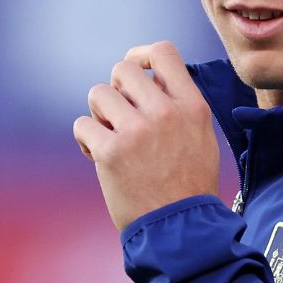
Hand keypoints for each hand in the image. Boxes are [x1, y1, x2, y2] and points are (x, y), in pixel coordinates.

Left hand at [72, 41, 220, 231]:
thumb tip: (151, 80)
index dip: (141, 55)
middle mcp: (165, 112)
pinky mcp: (111, 152)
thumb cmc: (188, 187)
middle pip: (122, 70)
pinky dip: (85, 140)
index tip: (136, 70)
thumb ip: (179, 106)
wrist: (179, 230)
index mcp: (191, 106)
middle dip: (115, 90)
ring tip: (110, 137)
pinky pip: (82, 125)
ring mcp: (137, 131)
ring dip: (98, 114)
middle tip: (120, 116)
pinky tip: (97, 156)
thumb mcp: (201, 137)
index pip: (163, 52)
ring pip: (97, 93)